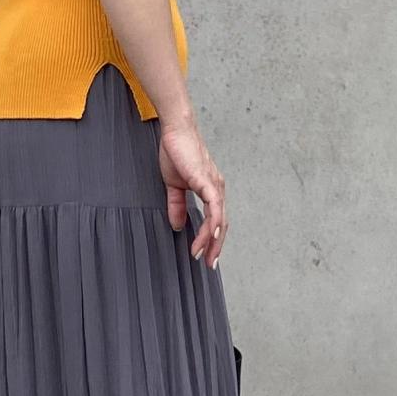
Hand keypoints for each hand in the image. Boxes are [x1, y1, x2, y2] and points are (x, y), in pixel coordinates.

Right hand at [157, 118, 227, 267]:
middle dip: (216, 246)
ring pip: (219, 218)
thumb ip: (176, 205)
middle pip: (222, 223)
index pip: (216, 220)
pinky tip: (211, 235)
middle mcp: (217, 189)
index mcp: (210, 190)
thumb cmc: (176, 152)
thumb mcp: (174, 185)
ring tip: (204, 255)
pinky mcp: (207, 180)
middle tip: (210, 264)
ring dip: (212, 239)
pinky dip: (213, 222)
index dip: (212, 239)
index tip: (204, 255)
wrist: (175, 132)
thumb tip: (178, 224)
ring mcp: (214, 185)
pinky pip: (214, 206)